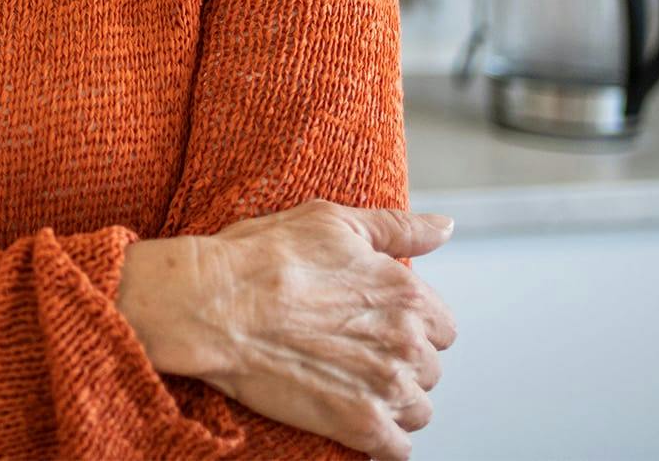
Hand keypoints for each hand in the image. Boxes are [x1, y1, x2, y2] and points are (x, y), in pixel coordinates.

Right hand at [197, 199, 457, 459]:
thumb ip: (398, 227)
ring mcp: (385, 386)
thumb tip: (443, 228)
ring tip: (344, 380)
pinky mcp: (362, 425)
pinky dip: (378, 437)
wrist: (215, 303)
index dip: (406, 321)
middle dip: (396, 360)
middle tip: (348, 347)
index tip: (371, 319)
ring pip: (416, 408)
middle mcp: (405, 340)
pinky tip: (346, 413)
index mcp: (406, 291)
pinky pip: (397, 448)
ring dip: (389, 399)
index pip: (440, 325)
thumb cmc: (264, 256)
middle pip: (428, 367)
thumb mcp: (333, 221)